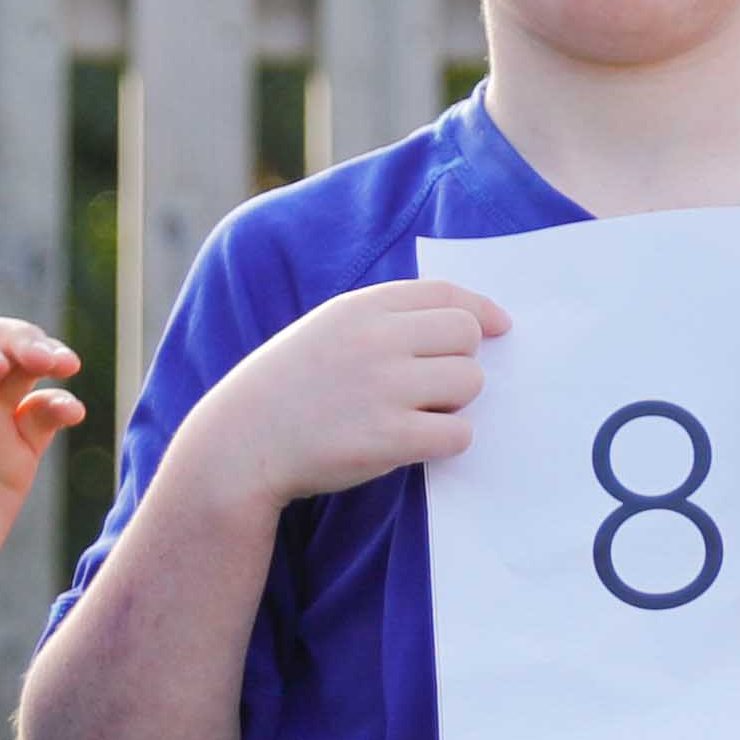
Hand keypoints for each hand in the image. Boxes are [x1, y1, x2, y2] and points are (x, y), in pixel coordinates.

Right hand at [176, 275, 511, 518]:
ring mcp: (384, 389)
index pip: (445, 294)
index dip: (481, 310)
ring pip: (470, 383)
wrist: (240, 444)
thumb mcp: (326, 329)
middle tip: (434, 386)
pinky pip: (458, 433)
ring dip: (455, 403)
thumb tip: (462, 321)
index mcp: (360, 307)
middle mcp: (376, 340)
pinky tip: (418, 443)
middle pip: (468, 336)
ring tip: (417, 415)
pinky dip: (448, 440)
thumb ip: (384, 319)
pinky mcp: (390, 438)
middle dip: (462, 361)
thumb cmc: (288, 388)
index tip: (498, 327)